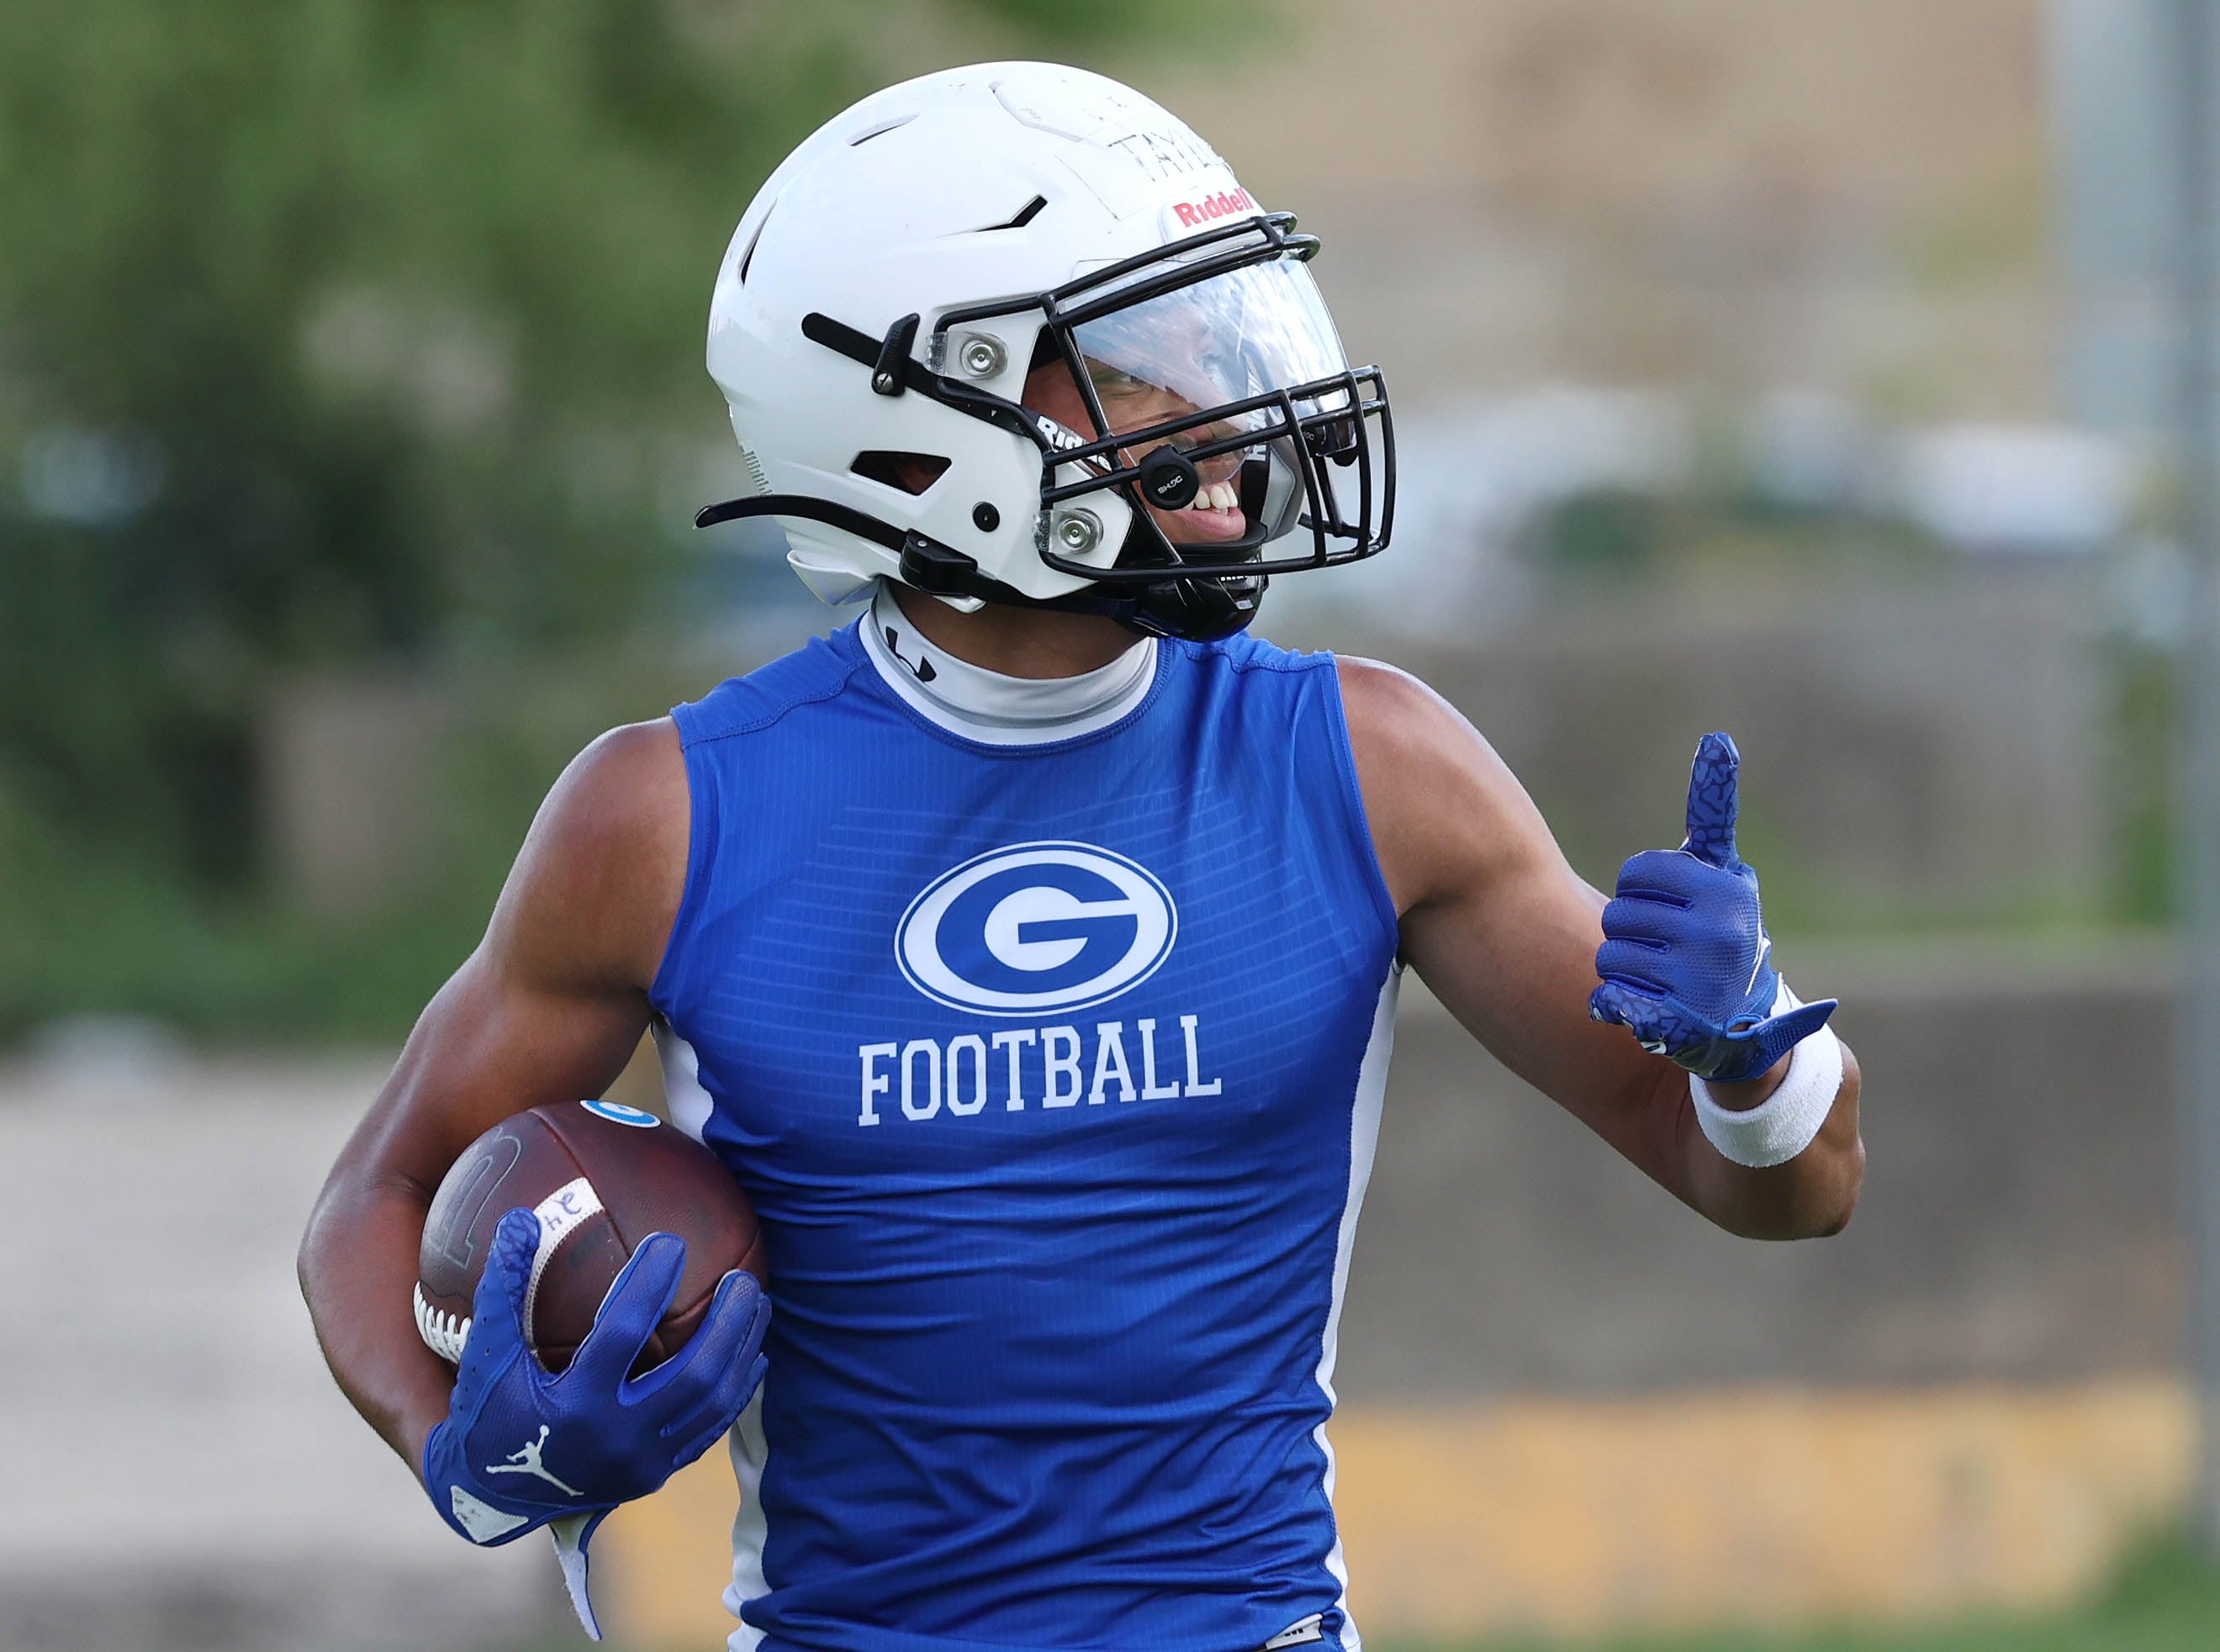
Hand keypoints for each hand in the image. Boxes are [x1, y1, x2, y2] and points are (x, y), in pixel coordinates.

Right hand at [420, 1208, 768, 1632]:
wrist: (493, 1498)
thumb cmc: (489, 1413)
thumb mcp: (486, 1355)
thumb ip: (501, 1290)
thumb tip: (518, 1219)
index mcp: (574, 1404)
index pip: (623, 1332)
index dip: (649, 1283)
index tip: (671, 1240)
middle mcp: (616, 1437)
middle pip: (693, 1374)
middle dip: (727, 1324)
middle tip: (744, 1276)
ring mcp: (643, 1462)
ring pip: (714, 1403)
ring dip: (744, 1351)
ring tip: (760, 1303)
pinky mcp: (657, 1474)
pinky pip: (710, 1430)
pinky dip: (737, 1391)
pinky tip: (753, 1355)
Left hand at [1588, 731, 1835, 1082]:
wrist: (1744, 1027)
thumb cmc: (1722, 934)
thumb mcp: (1723, 877)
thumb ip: (1714, 818)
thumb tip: (1718, 739)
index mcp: (1725, 890)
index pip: (1637, 873)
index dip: (1642, 889)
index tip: (1671, 905)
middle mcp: (1718, 934)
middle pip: (1618, 915)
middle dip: (1632, 930)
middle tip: (1665, 947)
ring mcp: (1698, 982)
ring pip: (1608, 956)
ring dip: (1624, 967)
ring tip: (1661, 976)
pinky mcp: (1674, 1024)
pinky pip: (1607, 998)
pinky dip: (1614, 1003)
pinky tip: (1644, 1006)